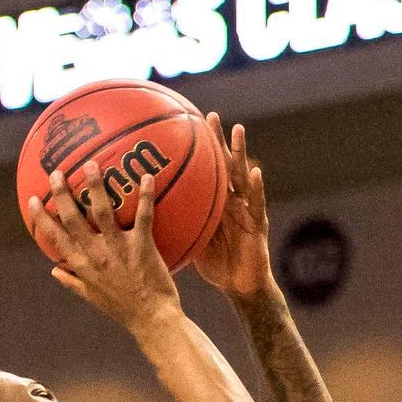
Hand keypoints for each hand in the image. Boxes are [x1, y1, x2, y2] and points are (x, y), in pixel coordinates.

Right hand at [28, 163, 180, 329]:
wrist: (152, 320)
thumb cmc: (123, 309)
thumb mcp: (92, 298)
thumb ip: (72, 282)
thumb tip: (54, 270)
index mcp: (82, 266)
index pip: (55, 238)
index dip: (42, 218)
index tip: (33, 199)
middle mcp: (95, 254)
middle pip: (73, 218)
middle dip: (62, 193)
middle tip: (57, 172)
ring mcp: (118, 249)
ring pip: (102, 211)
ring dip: (96, 186)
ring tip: (92, 164)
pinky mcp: (142, 246)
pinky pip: (144, 216)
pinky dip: (145, 195)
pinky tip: (147, 176)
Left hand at [194, 113, 273, 298]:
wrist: (241, 286)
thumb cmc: (217, 265)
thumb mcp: (191, 240)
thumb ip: (177, 226)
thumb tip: (143, 220)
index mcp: (215, 203)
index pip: (204, 171)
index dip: (197, 150)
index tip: (184, 126)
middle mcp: (231, 201)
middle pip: (223, 165)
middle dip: (218, 141)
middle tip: (209, 115)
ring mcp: (246, 210)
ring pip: (243, 176)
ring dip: (241, 152)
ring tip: (238, 130)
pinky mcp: (259, 224)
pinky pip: (257, 204)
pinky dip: (257, 188)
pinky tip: (256, 172)